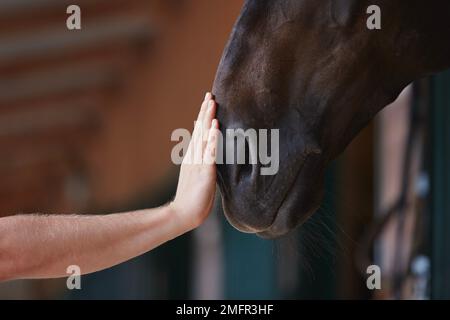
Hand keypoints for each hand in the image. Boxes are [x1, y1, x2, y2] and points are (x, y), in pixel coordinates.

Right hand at [170, 93, 218, 229]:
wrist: (183, 213)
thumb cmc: (193, 196)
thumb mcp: (196, 174)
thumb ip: (201, 161)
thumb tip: (206, 152)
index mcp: (193, 156)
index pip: (199, 131)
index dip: (203, 115)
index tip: (208, 99)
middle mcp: (194, 156)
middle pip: (200, 129)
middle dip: (205, 111)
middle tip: (210, 94)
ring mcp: (198, 163)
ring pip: (204, 137)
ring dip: (208, 119)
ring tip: (212, 103)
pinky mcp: (205, 172)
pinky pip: (209, 153)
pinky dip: (213, 140)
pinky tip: (216, 128)